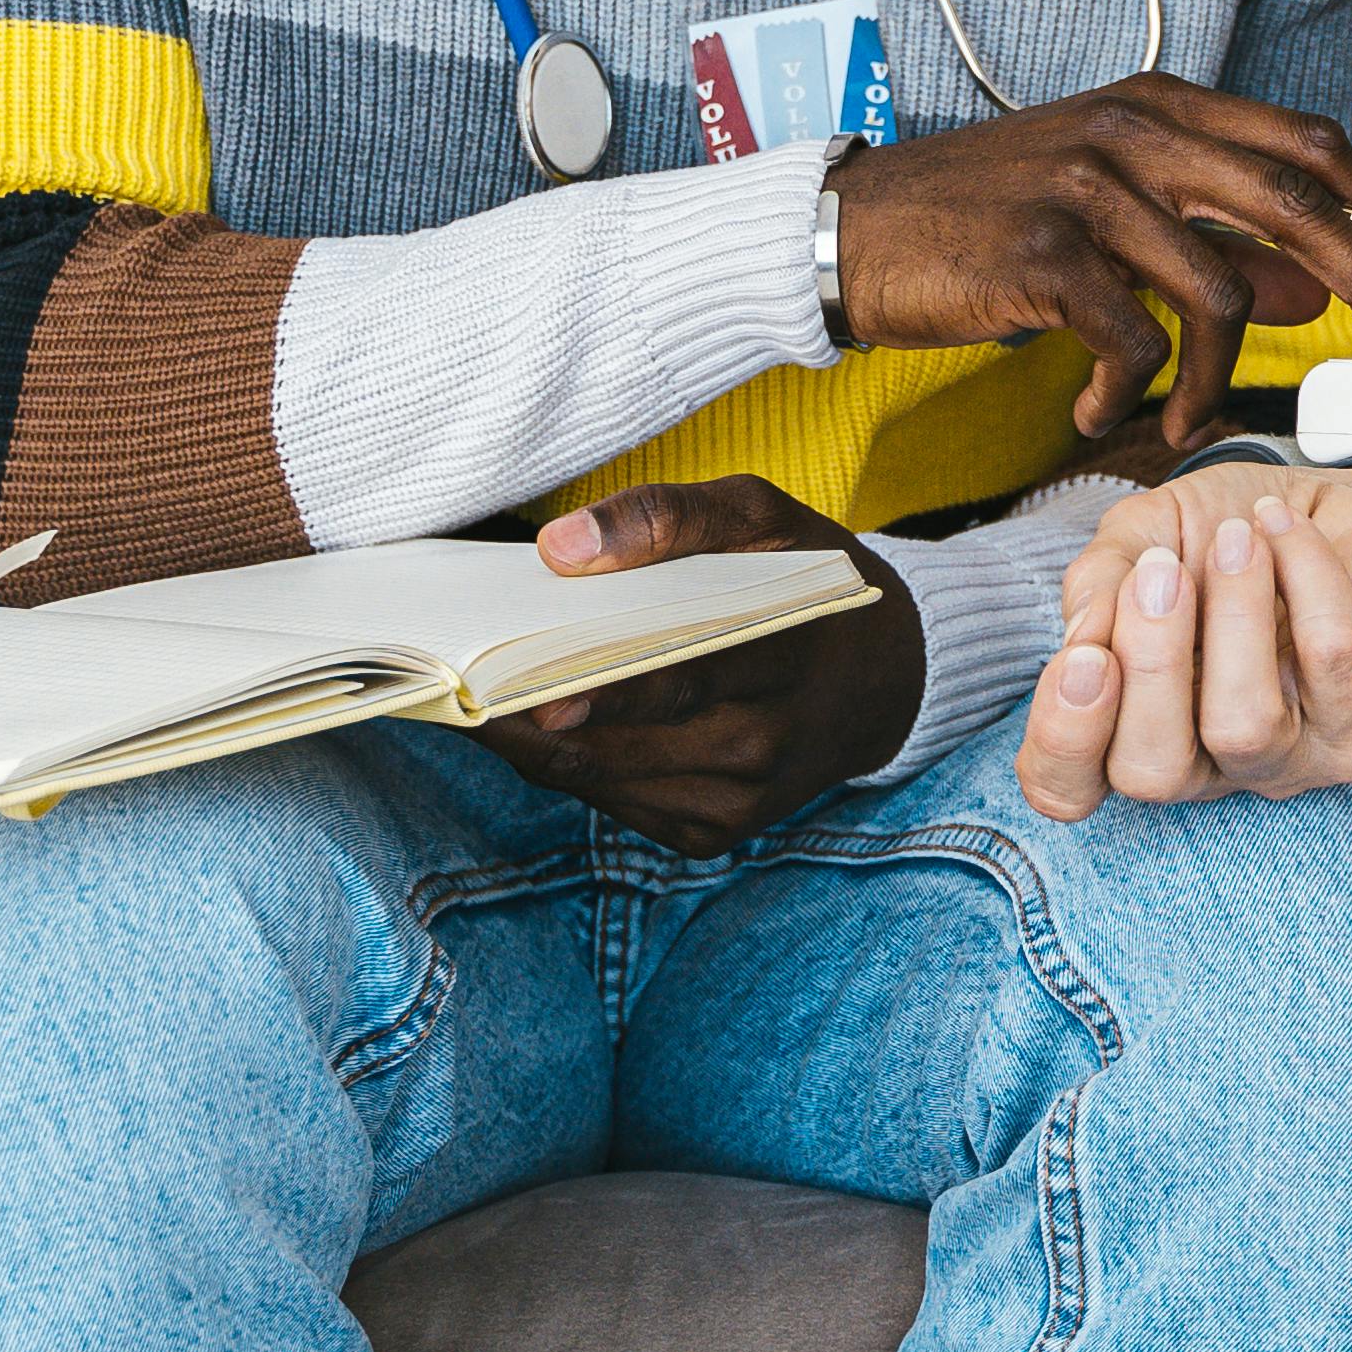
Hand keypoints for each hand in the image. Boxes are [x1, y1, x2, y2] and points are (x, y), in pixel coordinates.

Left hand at [479, 479, 925, 853]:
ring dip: (538, 748)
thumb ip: (670, 517)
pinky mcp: (715, 834)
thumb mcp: (766, 517)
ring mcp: (739, 801)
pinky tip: (552, 729)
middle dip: (533, 724)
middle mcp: (763, 746)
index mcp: (785, 658)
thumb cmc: (813, 581)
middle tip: (463, 692)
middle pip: (621, 746)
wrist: (888, 680)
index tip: (524, 690)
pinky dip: (575, 769)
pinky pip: (618, 806)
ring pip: (604, 783)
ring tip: (485, 703)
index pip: (681, 678)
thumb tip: (561, 547)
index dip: (599, 691)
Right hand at [825, 76, 1351, 452]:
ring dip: (1219, 373)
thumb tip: (1314, 284)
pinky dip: (1136, 391)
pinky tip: (1104, 410)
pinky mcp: (1044, 253)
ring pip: (1217, 288)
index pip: (1304, 141)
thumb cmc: (983, 225)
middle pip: (1292, 197)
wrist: (850, 234)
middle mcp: (1132, 130)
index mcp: (1157, 106)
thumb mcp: (1108, 215)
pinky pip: (1136, 339)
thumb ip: (1210, 240)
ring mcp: (1088, 187)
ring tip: (1184, 415)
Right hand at [1018, 459, 1351, 820]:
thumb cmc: (1225, 531)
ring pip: (1245, 725)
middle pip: (1154, 771)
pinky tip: (1285, 526)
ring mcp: (1291, 760)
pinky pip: (1331, 657)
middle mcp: (1209, 766)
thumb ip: (1099, 578)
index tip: (1084, 657)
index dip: (1064, 740)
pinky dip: (1306, 573)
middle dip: (1151, 664)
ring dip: (1235, 613)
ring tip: (1238, 536)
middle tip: (1160, 571)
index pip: (1071, 790)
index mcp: (1134, 730)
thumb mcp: (1142, 534)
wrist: (1338, 505)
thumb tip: (1084, 634)